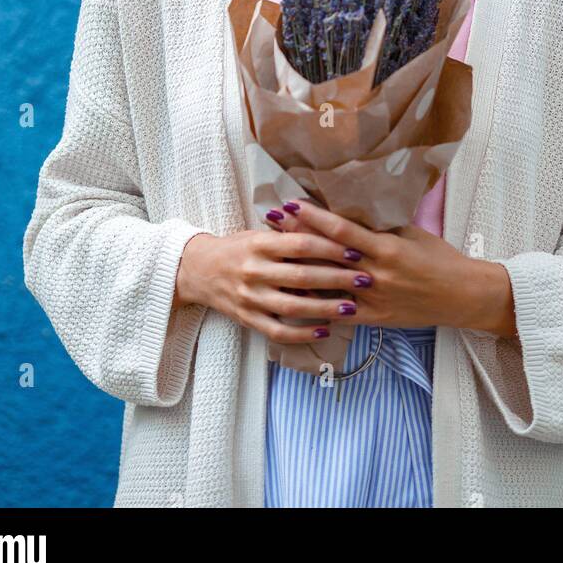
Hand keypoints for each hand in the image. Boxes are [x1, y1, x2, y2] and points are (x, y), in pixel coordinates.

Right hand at [173, 226, 381, 345]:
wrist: (198, 270)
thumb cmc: (237, 247)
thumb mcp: (258, 233)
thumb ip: (288, 234)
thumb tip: (327, 229)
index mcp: (259, 244)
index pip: (300, 244)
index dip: (329, 248)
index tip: (355, 251)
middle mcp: (254, 270)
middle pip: (302, 275)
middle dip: (337, 278)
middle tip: (365, 279)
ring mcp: (251, 297)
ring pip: (293, 306)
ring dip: (325, 308)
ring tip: (351, 307)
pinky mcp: (248, 319)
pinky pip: (279, 331)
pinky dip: (303, 333)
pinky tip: (325, 330)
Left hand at [265, 198, 517, 335]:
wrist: (462, 296)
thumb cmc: (440, 258)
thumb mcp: (412, 233)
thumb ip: (380, 227)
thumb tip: (350, 210)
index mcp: (386, 248)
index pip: (342, 230)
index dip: (314, 217)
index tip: (290, 204)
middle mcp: (376, 274)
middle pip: (328, 255)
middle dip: (297, 238)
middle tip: (269, 224)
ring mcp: (374, 299)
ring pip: (328, 285)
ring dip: (299, 270)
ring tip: (274, 258)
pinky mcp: (376, 319)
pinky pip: (340, 313)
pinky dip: (318, 306)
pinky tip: (295, 299)